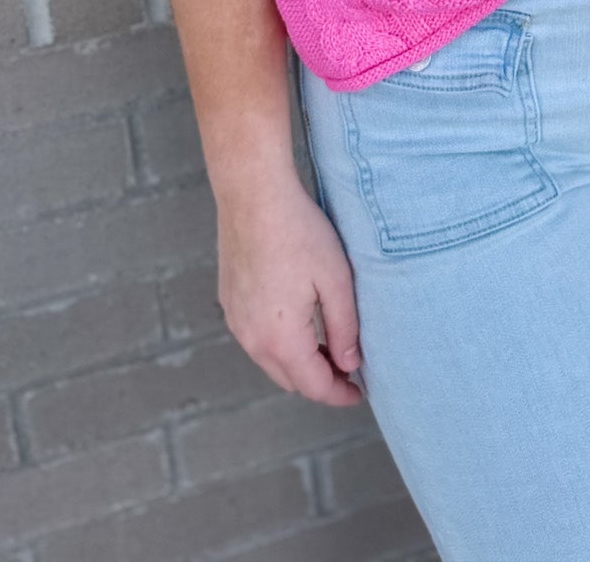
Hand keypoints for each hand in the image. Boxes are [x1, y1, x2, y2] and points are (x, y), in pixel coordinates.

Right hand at [214, 168, 363, 404]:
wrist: (253, 195)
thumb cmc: (299, 232)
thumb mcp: (336, 280)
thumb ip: (345, 328)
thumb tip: (350, 364)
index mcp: (281, 338)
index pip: (314, 386)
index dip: (340, 394)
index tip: (360, 392)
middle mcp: (252, 338)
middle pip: (290, 380)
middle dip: (320, 380)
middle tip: (348, 366)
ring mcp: (236, 320)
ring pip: (271, 361)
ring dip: (298, 362)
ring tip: (328, 344)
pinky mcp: (229, 301)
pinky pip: (256, 338)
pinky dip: (279, 342)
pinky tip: (299, 322)